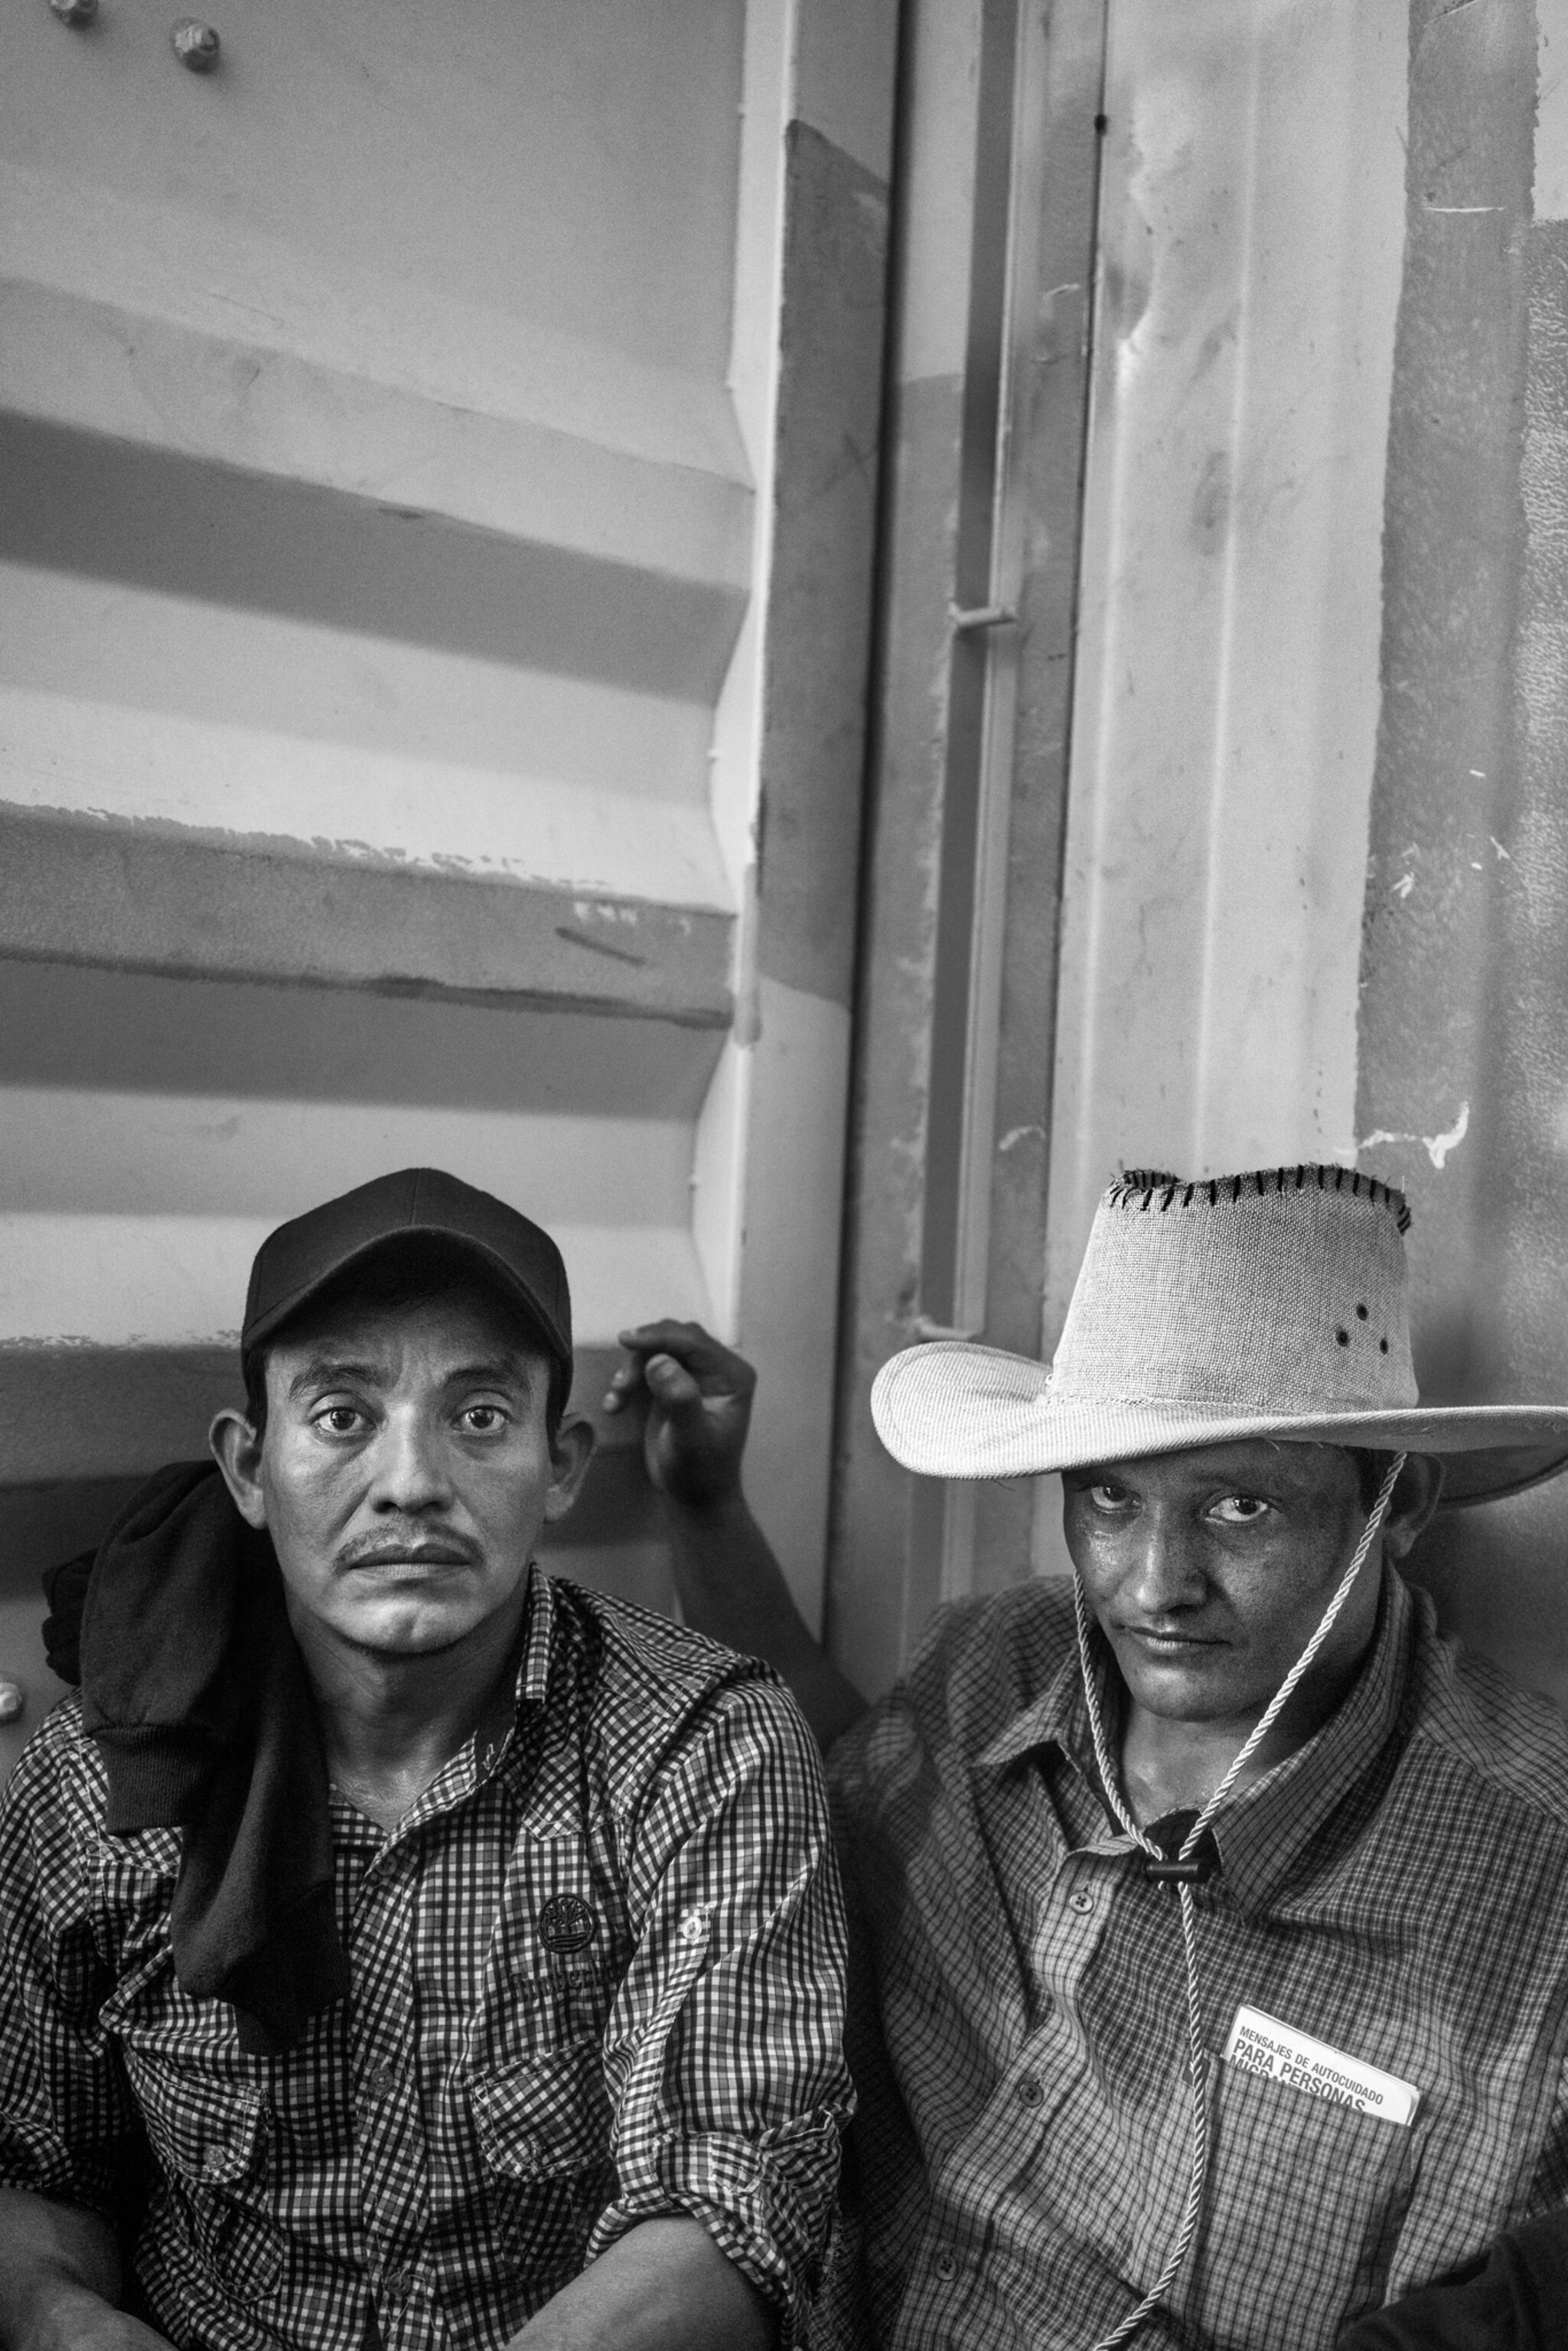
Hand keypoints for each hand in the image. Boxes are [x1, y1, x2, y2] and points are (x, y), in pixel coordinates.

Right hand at [604, 1322, 755, 1511]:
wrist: (695, 1498)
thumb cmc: (699, 1472)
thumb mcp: (690, 1439)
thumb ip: (680, 1399)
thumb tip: (660, 1362)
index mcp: (731, 1375)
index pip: (694, 1341)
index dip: (660, 1336)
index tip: (626, 1340)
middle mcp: (718, 1369)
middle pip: (676, 1339)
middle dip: (645, 1353)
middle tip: (622, 1381)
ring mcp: (697, 1375)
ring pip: (659, 1349)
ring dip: (634, 1368)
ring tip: (618, 1396)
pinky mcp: (677, 1384)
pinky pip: (650, 1365)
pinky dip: (630, 1379)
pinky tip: (616, 1403)